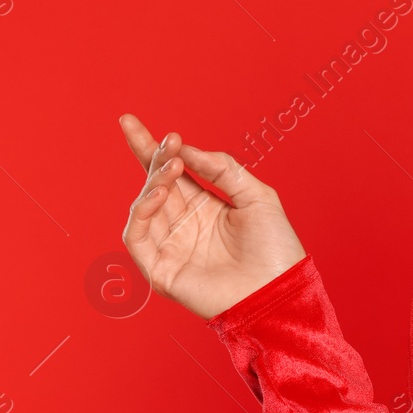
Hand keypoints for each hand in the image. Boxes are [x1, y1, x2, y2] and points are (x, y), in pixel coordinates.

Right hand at [118, 113, 307, 319]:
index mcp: (204, 206)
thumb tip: (187, 149)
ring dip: (154, 182)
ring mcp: (169, 246)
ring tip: (172, 166)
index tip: (132, 121)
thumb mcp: (257, 196)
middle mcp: (182, 224)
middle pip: (153, 183)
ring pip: (143, 206)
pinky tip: (158, 193)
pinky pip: (136, 237)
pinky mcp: (161, 270)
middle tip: (165, 141)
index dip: (151, 147)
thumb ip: (223, 169)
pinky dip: (140, 212)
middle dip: (152, 158)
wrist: (280, 290)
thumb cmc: (275, 248)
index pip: (170, 171)